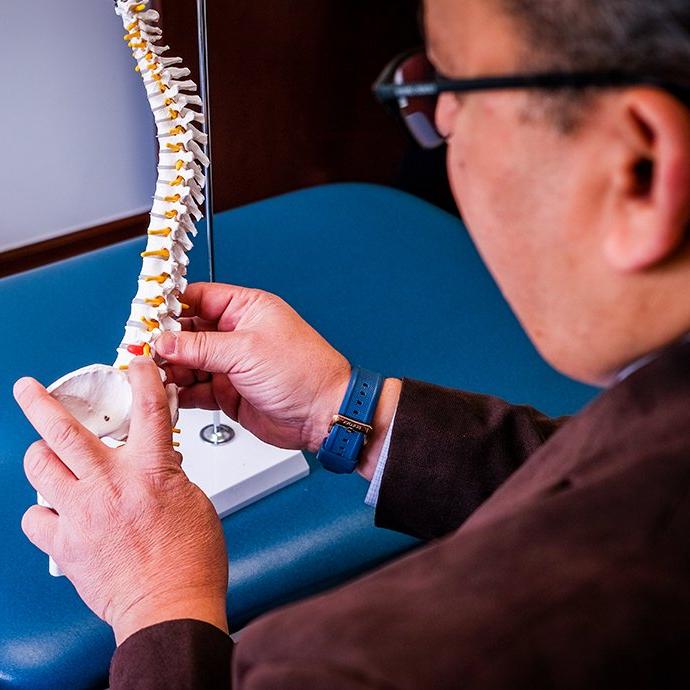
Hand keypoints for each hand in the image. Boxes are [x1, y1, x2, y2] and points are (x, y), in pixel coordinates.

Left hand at [14, 357, 228, 644]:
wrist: (170, 607)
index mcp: (150, 471)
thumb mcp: (193, 501)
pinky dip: (41, 511)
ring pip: (39, 468)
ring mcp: (81, 514)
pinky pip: (33, 518)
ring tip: (45, 455)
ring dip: (40, 457)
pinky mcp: (64, 545)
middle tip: (27, 389)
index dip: (141, 377)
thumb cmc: (190, 561)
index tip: (136, 363)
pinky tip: (54, 512)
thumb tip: (154, 464)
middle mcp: (110, 485)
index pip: (147, 408)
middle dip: (39, 402)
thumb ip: (168, 474)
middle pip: (62, 432)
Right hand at [157, 283, 400, 478]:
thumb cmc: (304, 372)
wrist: (323, 414)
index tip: (145, 316)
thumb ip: (200, 347)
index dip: (170, 306)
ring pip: (188, 362)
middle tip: (139, 351)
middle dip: (164, 342)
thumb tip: (165, 340)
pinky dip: (179, 392)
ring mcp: (231, 365)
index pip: (198, 299)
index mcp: (246, 310)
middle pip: (187, 332)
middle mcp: (236, 335)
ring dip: (168, 369)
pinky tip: (164, 393)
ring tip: (147, 375)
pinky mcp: (228, 392)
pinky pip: (194, 389)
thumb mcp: (246, 351)